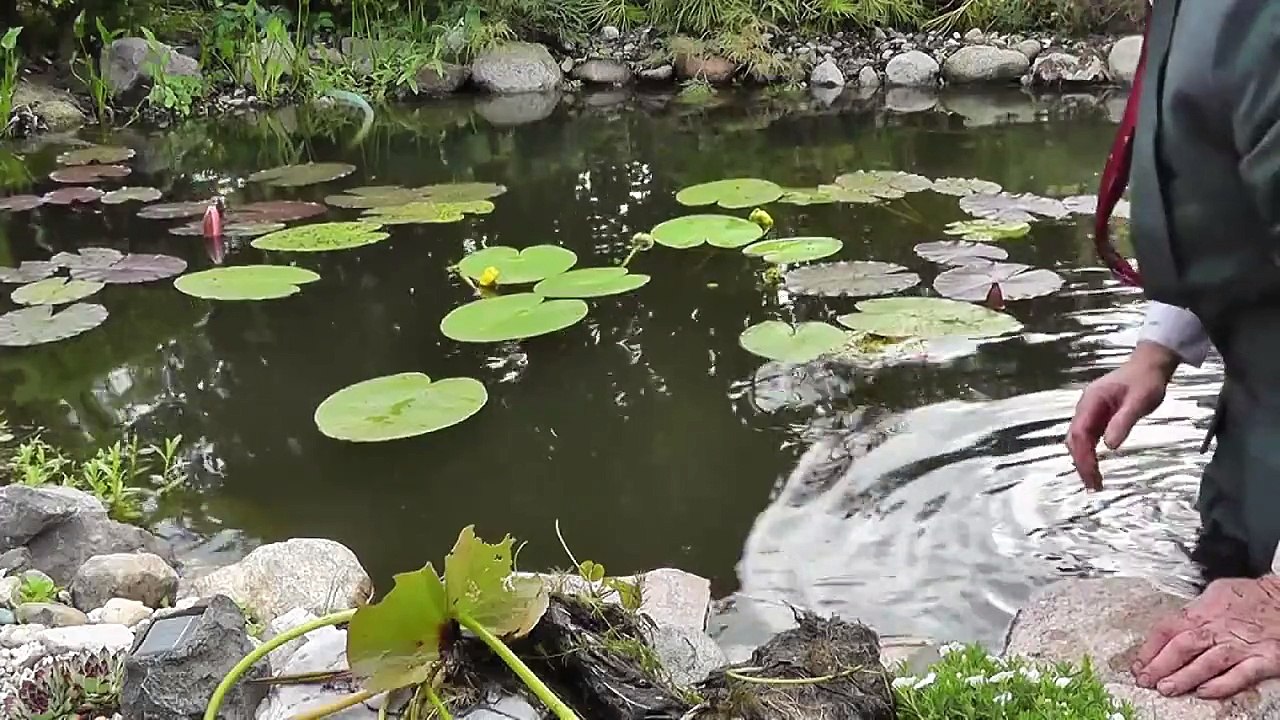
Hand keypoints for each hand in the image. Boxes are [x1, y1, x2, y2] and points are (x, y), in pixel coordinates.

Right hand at [1066, 341, 1179, 489]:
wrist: (1149, 366)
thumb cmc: (1146, 381)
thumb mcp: (1139, 401)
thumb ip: (1123, 422)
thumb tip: (1110, 446)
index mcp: (1091, 402)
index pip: (1080, 433)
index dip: (1083, 456)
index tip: (1092, 475)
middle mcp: (1085, 408)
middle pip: (1075, 439)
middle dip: (1081, 463)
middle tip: (1093, 486)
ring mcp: (1090, 412)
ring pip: (1079, 441)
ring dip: (1084, 461)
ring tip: (1094, 483)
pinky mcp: (1098, 417)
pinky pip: (1088, 438)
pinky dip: (1090, 454)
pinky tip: (1096, 467)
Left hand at [1132, 576, 1279, 697]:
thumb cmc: (1251, 597)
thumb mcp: (1216, 592)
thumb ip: (1194, 610)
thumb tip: (1173, 625)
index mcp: (1203, 611)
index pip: (1168, 629)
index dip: (1149, 648)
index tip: (1138, 664)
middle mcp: (1219, 629)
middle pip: (1182, 647)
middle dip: (1160, 666)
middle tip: (1145, 680)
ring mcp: (1241, 645)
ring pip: (1207, 663)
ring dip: (1184, 677)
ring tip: (1166, 689)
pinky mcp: (1264, 659)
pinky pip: (1240, 675)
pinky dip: (1221, 684)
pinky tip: (1204, 692)